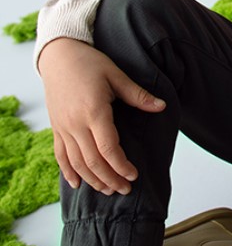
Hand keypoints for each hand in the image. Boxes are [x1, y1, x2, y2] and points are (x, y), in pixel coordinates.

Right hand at [38, 37, 165, 194]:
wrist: (58, 55)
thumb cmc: (89, 63)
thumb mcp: (116, 75)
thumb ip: (138, 95)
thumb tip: (161, 106)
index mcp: (94, 111)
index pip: (108, 148)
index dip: (121, 166)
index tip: (134, 175)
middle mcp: (75, 123)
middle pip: (93, 161)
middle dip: (110, 179)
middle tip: (125, 189)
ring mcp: (63, 128)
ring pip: (76, 163)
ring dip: (92, 179)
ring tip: (108, 190)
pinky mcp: (56, 128)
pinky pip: (60, 156)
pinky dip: (68, 172)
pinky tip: (77, 184)